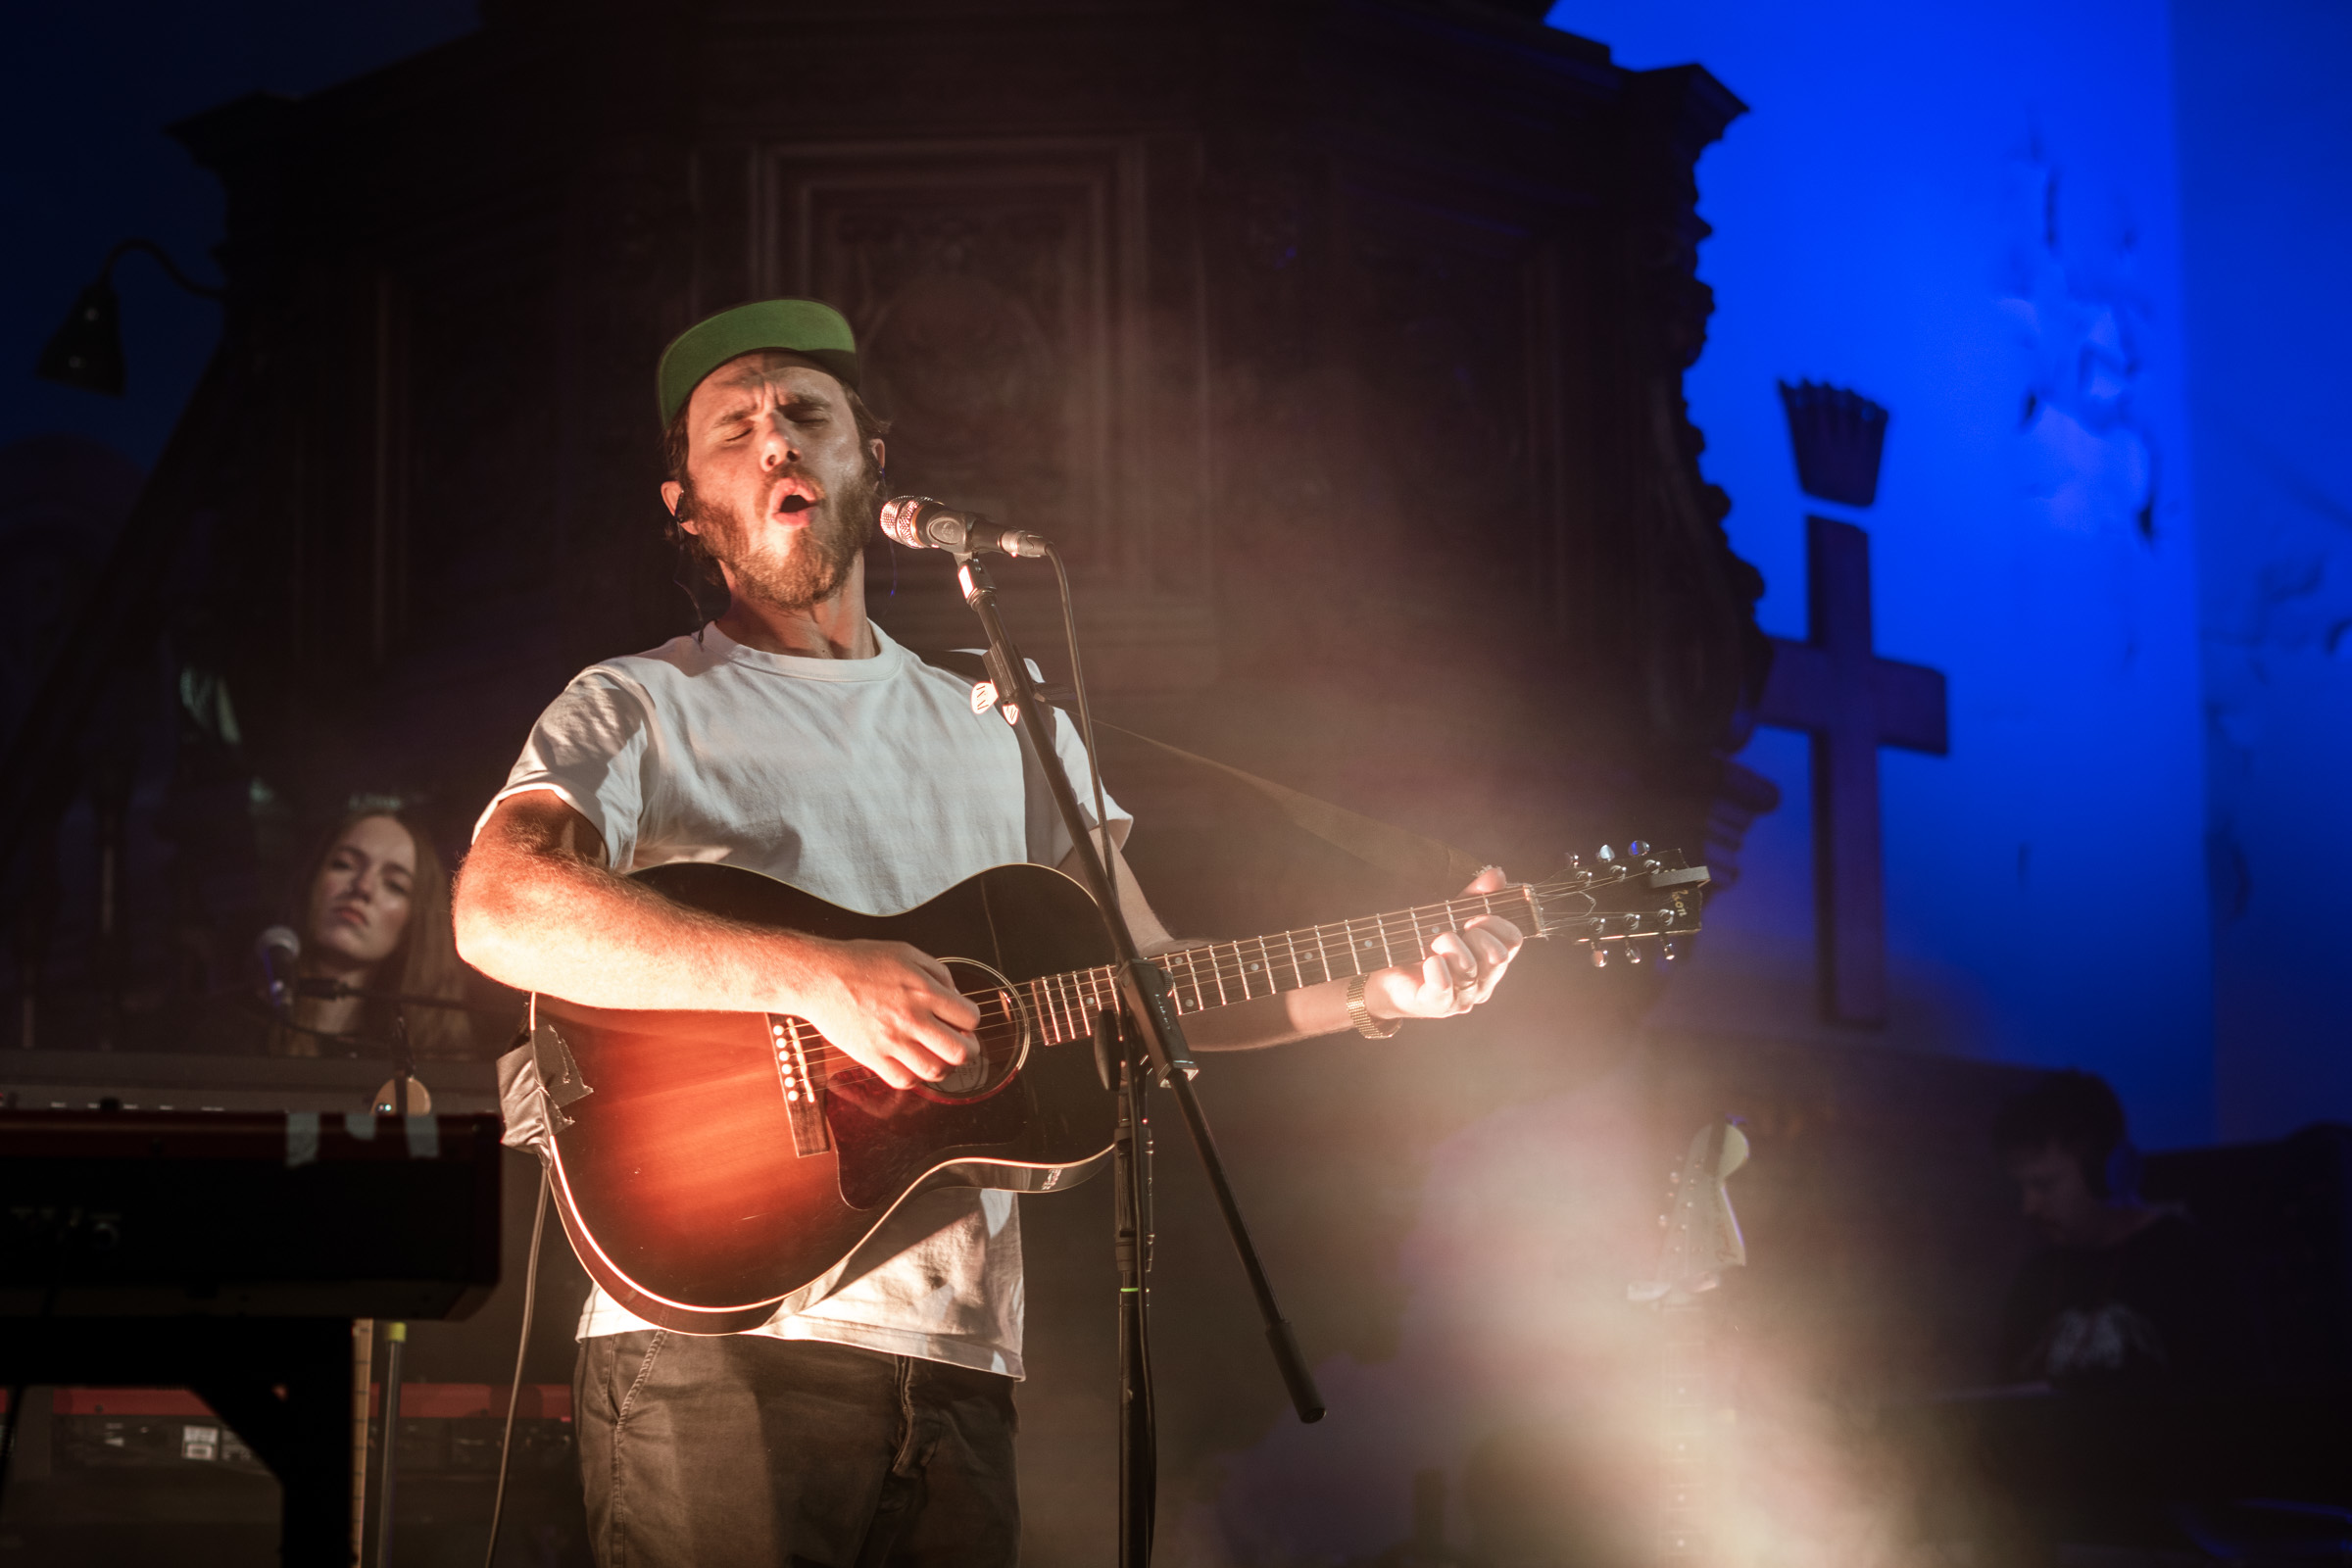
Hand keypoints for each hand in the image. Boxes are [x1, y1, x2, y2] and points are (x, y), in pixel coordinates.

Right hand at [790, 939, 980, 1090]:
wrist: (820, 976)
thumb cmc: (859, 962)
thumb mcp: (906, 953)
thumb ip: (937, 972)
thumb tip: (954, 994)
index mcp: (924, 990)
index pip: (970, 1018)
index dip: (970, 1021)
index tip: (962, 1021)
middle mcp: (911, 1018)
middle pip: (959, 1051)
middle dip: (967, 1050)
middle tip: (960, 1045)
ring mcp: (892, 1040)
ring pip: (935, 1071)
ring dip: (943, 1067)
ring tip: (937, 1057)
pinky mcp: (872, 1056)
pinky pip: (904, 1080)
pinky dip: (914, 1077)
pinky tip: (912, 1065)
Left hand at [1361, 866, 1524, 1024]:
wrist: (1386, 977)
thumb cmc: (1422, 947)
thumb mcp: (1448, 917)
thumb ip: (1474, 897)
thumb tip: (1497, 874)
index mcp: (1492, 963)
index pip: (1513, 940)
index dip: (1496, 922)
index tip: (1474, 916)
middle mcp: (1483, 983)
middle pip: (1498, 955)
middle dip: (1475, 934)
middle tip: (1452, 930)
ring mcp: (1463, 998)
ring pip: (1469, 967)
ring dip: (1448, 945)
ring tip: (1432, 942)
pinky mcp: (1437, 1006)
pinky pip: (1444, 986)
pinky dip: (1436, 967)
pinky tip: (1428, 960)